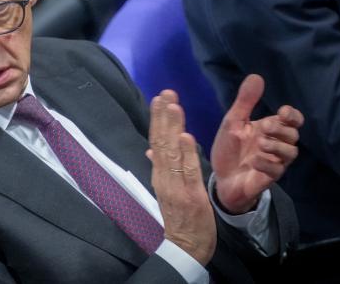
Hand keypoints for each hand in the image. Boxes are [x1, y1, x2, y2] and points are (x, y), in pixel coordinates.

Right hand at [146, 90, 215, 265]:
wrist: (186, 247)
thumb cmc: (180, 217)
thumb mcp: (167, 191)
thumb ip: (160, 169)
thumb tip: (150, 150)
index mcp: (159, 174)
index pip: (156, 141)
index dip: (157, 119)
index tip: (159, 97)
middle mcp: (163, 177)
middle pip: (161, 142)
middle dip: (163, 116)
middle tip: (166, 92)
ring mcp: (176, 186)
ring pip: (172, 152)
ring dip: (172, 127)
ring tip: (173, 105)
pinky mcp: (190, 196)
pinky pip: (188, 172)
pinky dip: (186, 153)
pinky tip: (185, 136)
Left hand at [211, 75, 303, 213]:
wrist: (220, 178)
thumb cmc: (228, 149)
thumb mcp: (233, 122)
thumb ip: (245, 102)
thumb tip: (256, 76)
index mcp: (269, 129)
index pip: (293, 120)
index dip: (293, 115)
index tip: (282, 112)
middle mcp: (276, 144)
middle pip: (294, 135)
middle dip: (281, 129)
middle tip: (264, 128)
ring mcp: (274, 161)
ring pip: (291, 152)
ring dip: (277, 146)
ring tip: (260, 144)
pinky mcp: (269, 177)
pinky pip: (277, 170)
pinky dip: (266, 163)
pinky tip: (253, 161)